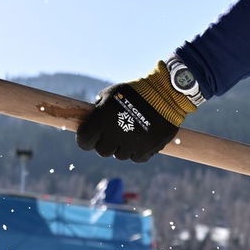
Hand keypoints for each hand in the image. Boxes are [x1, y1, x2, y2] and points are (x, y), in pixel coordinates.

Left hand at [76, 62, 196, 162]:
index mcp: (101, 119)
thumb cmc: (135, 91)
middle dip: (106, 144)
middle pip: (102, 151)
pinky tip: (142, 138)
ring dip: (123, 147)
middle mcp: (114, 135)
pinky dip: (138, 151)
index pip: (84, 141)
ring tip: (131, 133)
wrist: (165, 94)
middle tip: (113, 135)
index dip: (86, 140)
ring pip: (120, 155)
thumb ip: (99, 108)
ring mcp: (130, 144)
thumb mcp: (111, 93)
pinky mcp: (146, 150)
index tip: (91, 137)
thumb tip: (92, 120)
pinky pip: (137, 157)